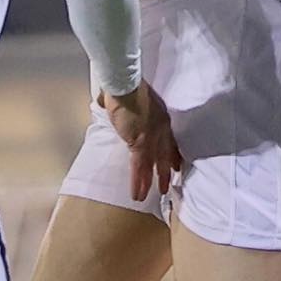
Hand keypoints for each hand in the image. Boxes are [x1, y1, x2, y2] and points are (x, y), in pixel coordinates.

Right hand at [103, 80, 181, 200]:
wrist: (124, 85)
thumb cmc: (123, 86)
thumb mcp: (128, 97)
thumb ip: (119, 103)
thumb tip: (104, 101)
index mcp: (160, 115)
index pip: (169, 139)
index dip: (172, 153)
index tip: (176, 164)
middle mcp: (161, 127)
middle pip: (165, 153)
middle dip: (166, 171)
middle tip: (167, 185)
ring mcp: (152, 136)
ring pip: (153, 163)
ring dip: (151, 181)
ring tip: (150, 196)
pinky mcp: (140, 143)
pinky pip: (140, 167)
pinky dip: (139, 181)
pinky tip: (138, 193)